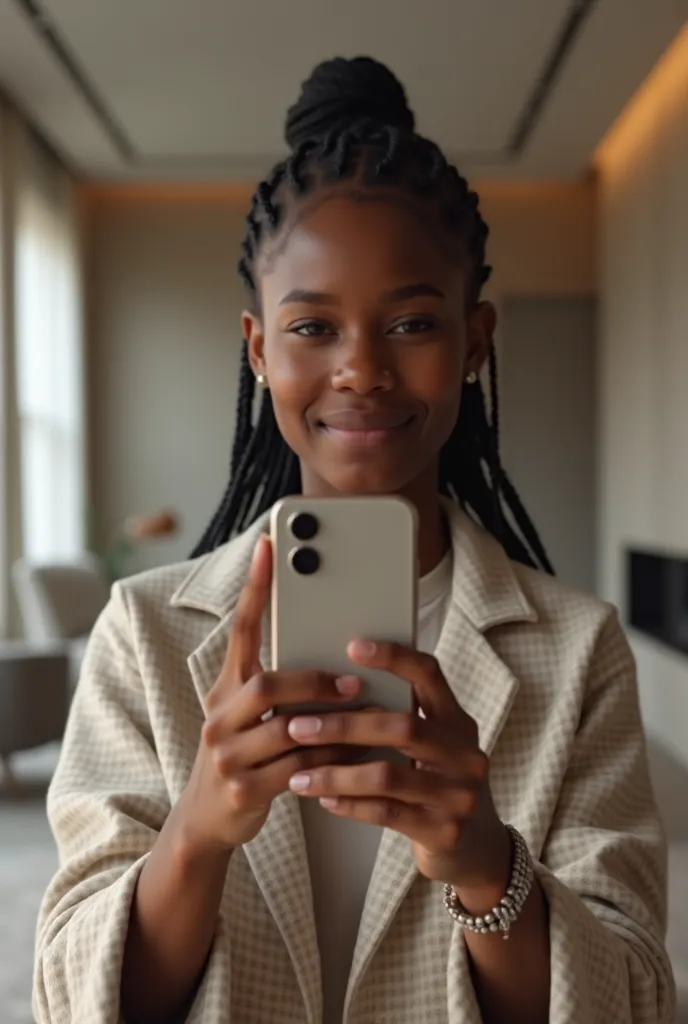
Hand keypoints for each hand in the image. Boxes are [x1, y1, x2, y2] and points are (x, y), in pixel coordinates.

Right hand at [178, 535, 362, 853]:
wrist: (205, 820)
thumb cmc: (242, 757)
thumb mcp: (247, 716)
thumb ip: (279, 688)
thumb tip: (337, 661)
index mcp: (225, 688)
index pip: (241, 629)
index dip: (255, 588)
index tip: (269, 548)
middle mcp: (220, 715)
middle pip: (266, 683)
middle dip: (314, 682)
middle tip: (352, 683)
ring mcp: (227, 753)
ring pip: (286, 729)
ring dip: (332, 724)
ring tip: (366, 718)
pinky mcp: (242, 789)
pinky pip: (296, 770)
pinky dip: (331, 764)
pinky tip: (355, 759)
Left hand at [285, 640, 510, 895]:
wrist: (477, 849)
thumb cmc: (438, 785)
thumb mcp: (435, 748)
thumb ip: (402, 720)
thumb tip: (335, 689)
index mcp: (457, 722)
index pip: (429, 674)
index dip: (393, 656)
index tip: (352, 646)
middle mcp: (464, 753)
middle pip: (401, 726)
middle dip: (343, 725)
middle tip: (296, 727)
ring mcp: (458, 794)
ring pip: (386, 775)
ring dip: (335, 773)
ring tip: (299, 775)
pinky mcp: (444, 831)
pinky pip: (386, 812)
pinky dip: (350, 804)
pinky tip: (324, 799)